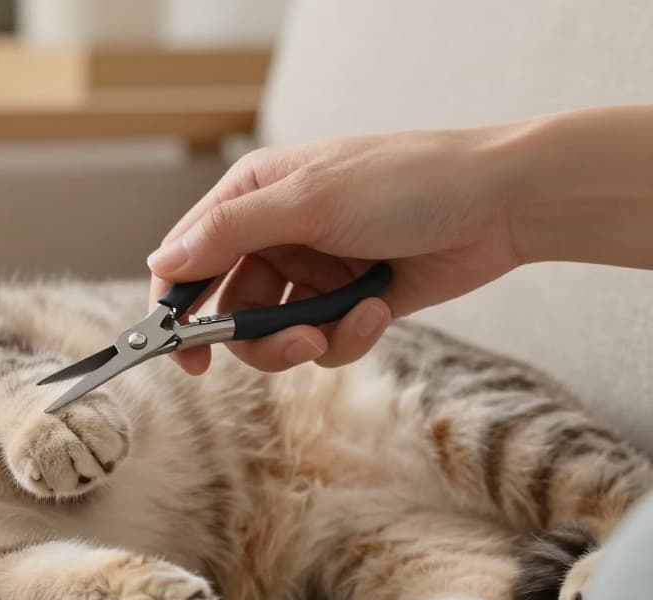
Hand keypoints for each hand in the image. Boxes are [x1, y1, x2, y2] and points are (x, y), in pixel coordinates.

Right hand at [147, 127, 522, 374]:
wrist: (502, 205)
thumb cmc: (408, 183)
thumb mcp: (309, 202)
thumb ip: (230, 233)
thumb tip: (163, 261)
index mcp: (252, 196)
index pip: (187, 257)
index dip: (176, 307)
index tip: (182, 352)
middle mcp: (274, 234)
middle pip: (227, 309)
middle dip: (256, 335)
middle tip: (291, 344)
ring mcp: (311, 270)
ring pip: (274, 334)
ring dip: (306, 340)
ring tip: (340, 326)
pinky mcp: (347, 302)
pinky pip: (323, 341)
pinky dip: (348, 335)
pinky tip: (379, 307)